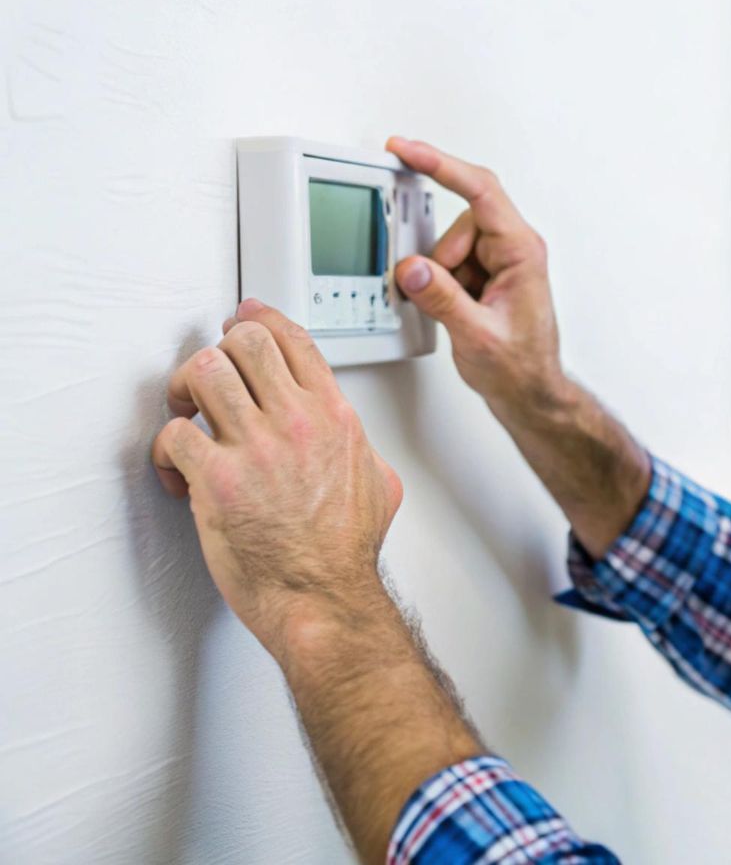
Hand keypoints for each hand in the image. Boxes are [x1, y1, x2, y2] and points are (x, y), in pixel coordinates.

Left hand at [151, 299, 403, 664]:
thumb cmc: (345, 552)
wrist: (323, 596)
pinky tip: (179, 468)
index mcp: (334, 417)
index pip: (294, 339)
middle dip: (220, 351)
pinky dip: (166, 448)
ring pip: (203, 372)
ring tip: (187, 413)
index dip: (261, 318)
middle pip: (244, 341)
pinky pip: (174, 434)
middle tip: (210, 376)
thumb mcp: (381, 484)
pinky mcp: (216, 480)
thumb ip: (362, 449)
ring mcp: (256, 448)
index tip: (245, 316)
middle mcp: (296, 423)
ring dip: (185, 390)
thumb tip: (352, 443)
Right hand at [385, 137, 564, 415]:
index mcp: (522, 251)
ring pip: (449, 244)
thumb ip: (442, 299)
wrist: (530, 392)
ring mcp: (500, 260)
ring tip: (458, 310)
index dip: (441, 164)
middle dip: (439, 256)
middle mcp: (514, 248)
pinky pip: (448, 264)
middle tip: (440, 292)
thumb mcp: (476, 336)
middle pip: (457, 221)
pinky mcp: (486, 273)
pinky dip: (441, 284)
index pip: (480, 190)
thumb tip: (413, 269)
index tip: (407, 150)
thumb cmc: (520, 367)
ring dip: (441, 275)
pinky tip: (456, 310)